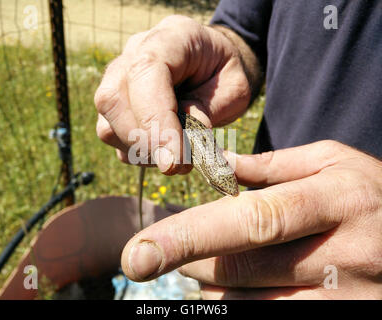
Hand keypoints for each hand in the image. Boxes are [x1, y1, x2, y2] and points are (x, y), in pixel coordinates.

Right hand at [94, 15, 249, 173]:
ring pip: (107, 124)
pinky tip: (163, 149)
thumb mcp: (234, 88)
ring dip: (142, 152)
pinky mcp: (115, 104)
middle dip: (145, 143)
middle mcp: (134, 53)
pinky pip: (112, 137)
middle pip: (113, 100)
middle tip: (179, 166)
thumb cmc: (224, 74)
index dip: (155, 120)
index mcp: (170, 38)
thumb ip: (209, 110)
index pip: (145, 73)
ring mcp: (118, 78)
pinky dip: (137, 153)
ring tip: (177, 156)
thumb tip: (180, 141)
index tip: (174, 160)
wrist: (212, 64)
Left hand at [120, 140, 381, 298]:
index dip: (190, 236)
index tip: (138, 253)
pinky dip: (237, 305)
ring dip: (212, 286)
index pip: (252, 221)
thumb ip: (273, 164)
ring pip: (247, 305)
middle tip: (169, 247)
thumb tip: (217, 166)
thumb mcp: (333, 162)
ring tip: (210, 263)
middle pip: (239, 269)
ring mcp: (346, 303)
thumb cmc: (372, 194)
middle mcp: (341, 258)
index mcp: (334, 201)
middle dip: (191, 259)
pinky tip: (237, 286)